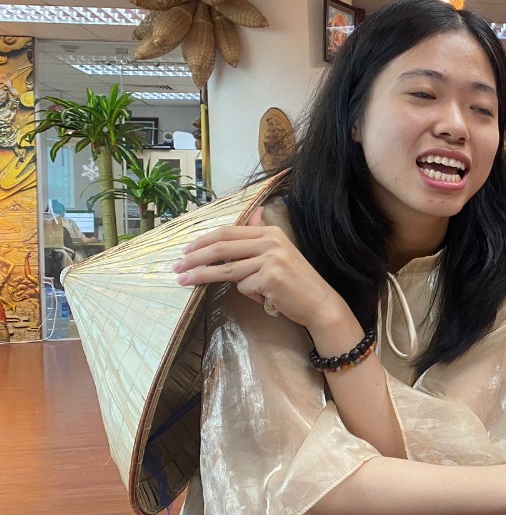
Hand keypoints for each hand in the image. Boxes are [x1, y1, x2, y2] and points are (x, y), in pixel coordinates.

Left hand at [173, 208, 346, 333]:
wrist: (320, 302)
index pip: (228, 232)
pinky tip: (265, 297)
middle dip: (195, 257)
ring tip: (183, 280)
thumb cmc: (296, 281)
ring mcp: (271, 259)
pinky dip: (249, 294)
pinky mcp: (270, 278)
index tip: (186, 250)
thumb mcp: (281, 252)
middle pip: (222, 247)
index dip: (203, 241)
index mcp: (271, 233)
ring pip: (226, 268)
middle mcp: (271, 242)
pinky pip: (244, 287)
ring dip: (200, 275)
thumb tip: (256, 211)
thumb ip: (263, 234)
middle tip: (176, 265)